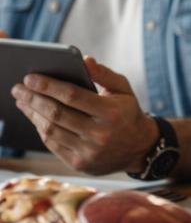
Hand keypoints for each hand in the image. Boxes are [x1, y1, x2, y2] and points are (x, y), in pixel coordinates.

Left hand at [11, 56, 157, 173]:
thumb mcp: (124, 90)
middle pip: (57, 114)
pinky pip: (52, 144)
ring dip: (32, 114)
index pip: (72, 96)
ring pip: (51, 130)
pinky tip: (35, 118)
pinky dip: (41, 129)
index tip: (30, 77)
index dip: (48, 86)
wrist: (140, 148)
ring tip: (23, 102)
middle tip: (18, 88)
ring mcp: (89, 151)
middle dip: (33, 99)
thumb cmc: (127, 112)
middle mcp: (100, 134)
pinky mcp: (80, 164)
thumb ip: (104, 74)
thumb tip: (84, 59)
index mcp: (112, 112)